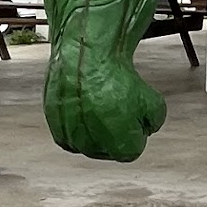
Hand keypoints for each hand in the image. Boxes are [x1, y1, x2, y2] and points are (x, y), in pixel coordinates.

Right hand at [44, 48, 165, 160]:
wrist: (87, 57)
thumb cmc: (120, 81)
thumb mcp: (154, 103)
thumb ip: (152, 122)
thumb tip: (145, 126)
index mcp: (120, 149)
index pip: (131, 149)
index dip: (135, 129)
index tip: (133, 112)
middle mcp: (92, 149)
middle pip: (106, 146)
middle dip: (113, 129)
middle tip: (116, 103)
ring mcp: (69, 136)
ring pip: (84, 138)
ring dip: (91, 124)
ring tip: (98, 99)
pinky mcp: (52, 122)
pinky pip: (67, 127)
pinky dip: (74, 116)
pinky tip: (82, 98)